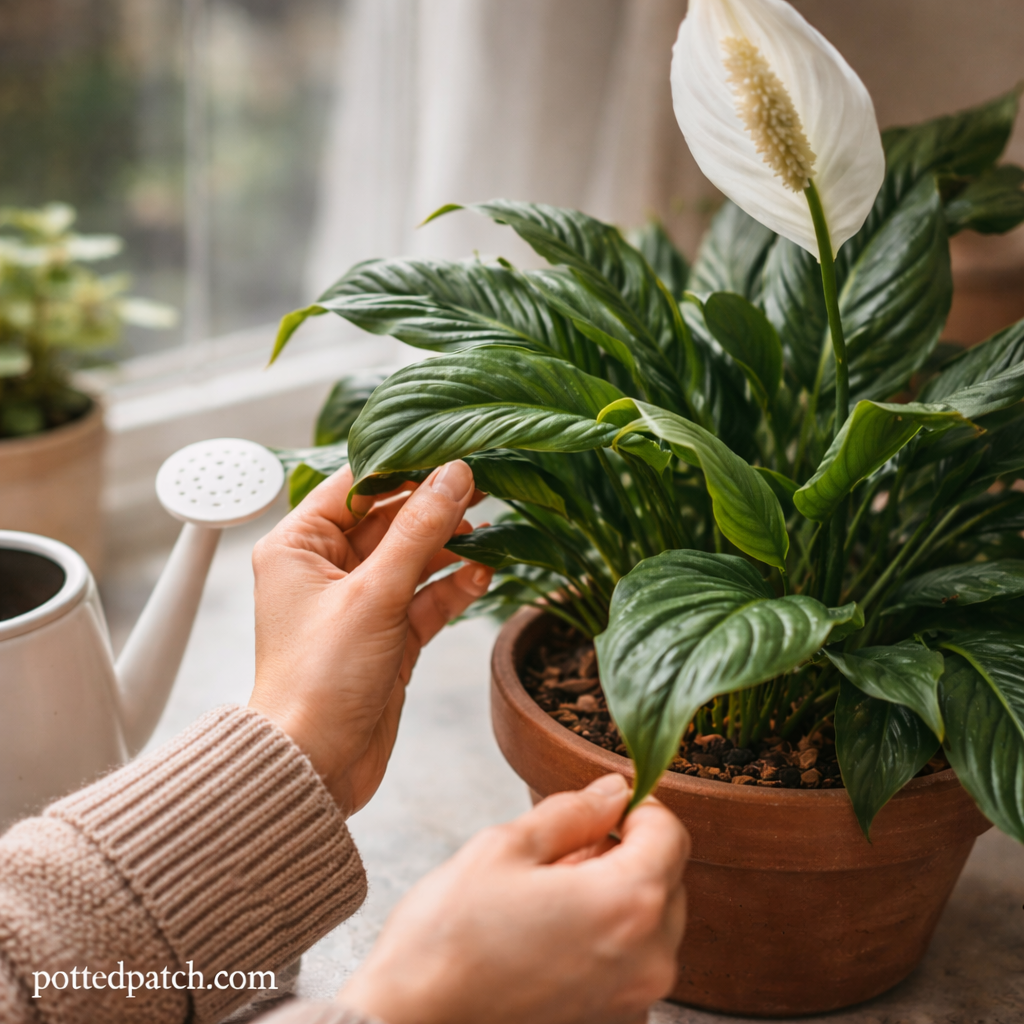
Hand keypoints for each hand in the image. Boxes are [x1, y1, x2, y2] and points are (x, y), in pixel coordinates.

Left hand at [249, 460, 492, 815]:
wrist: (316, 766)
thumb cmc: (318, 681)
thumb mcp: (373, 595)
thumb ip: (418, 532)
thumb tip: (454, 476)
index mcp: (299, 545)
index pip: (356, 486)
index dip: (406, 468)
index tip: (452, 454)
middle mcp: (325, 568)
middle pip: (390, 519)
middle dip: (436, 506)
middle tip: (484, 486)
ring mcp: (359, 602)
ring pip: (413, 557)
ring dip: (450, 545)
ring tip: (490, 529)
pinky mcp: (387, 634)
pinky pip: (425, 596)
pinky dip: (453, 585)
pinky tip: (482, 574)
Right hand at [337, 774, 689, 1023]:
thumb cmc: (448, 938)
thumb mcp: (505, 847)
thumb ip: (573, 812)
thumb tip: (613, 791)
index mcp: (628, 903)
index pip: (670, 833)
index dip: (637, 808)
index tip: (601, 809)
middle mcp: (649, 960)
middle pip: (667, 881)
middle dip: (624, 855)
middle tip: (559, 856)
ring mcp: (634, 1003)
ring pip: (650, 925)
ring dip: (614, 900)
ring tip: (547, 902)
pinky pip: (630, 967)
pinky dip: (604, 944)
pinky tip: (548, 943)